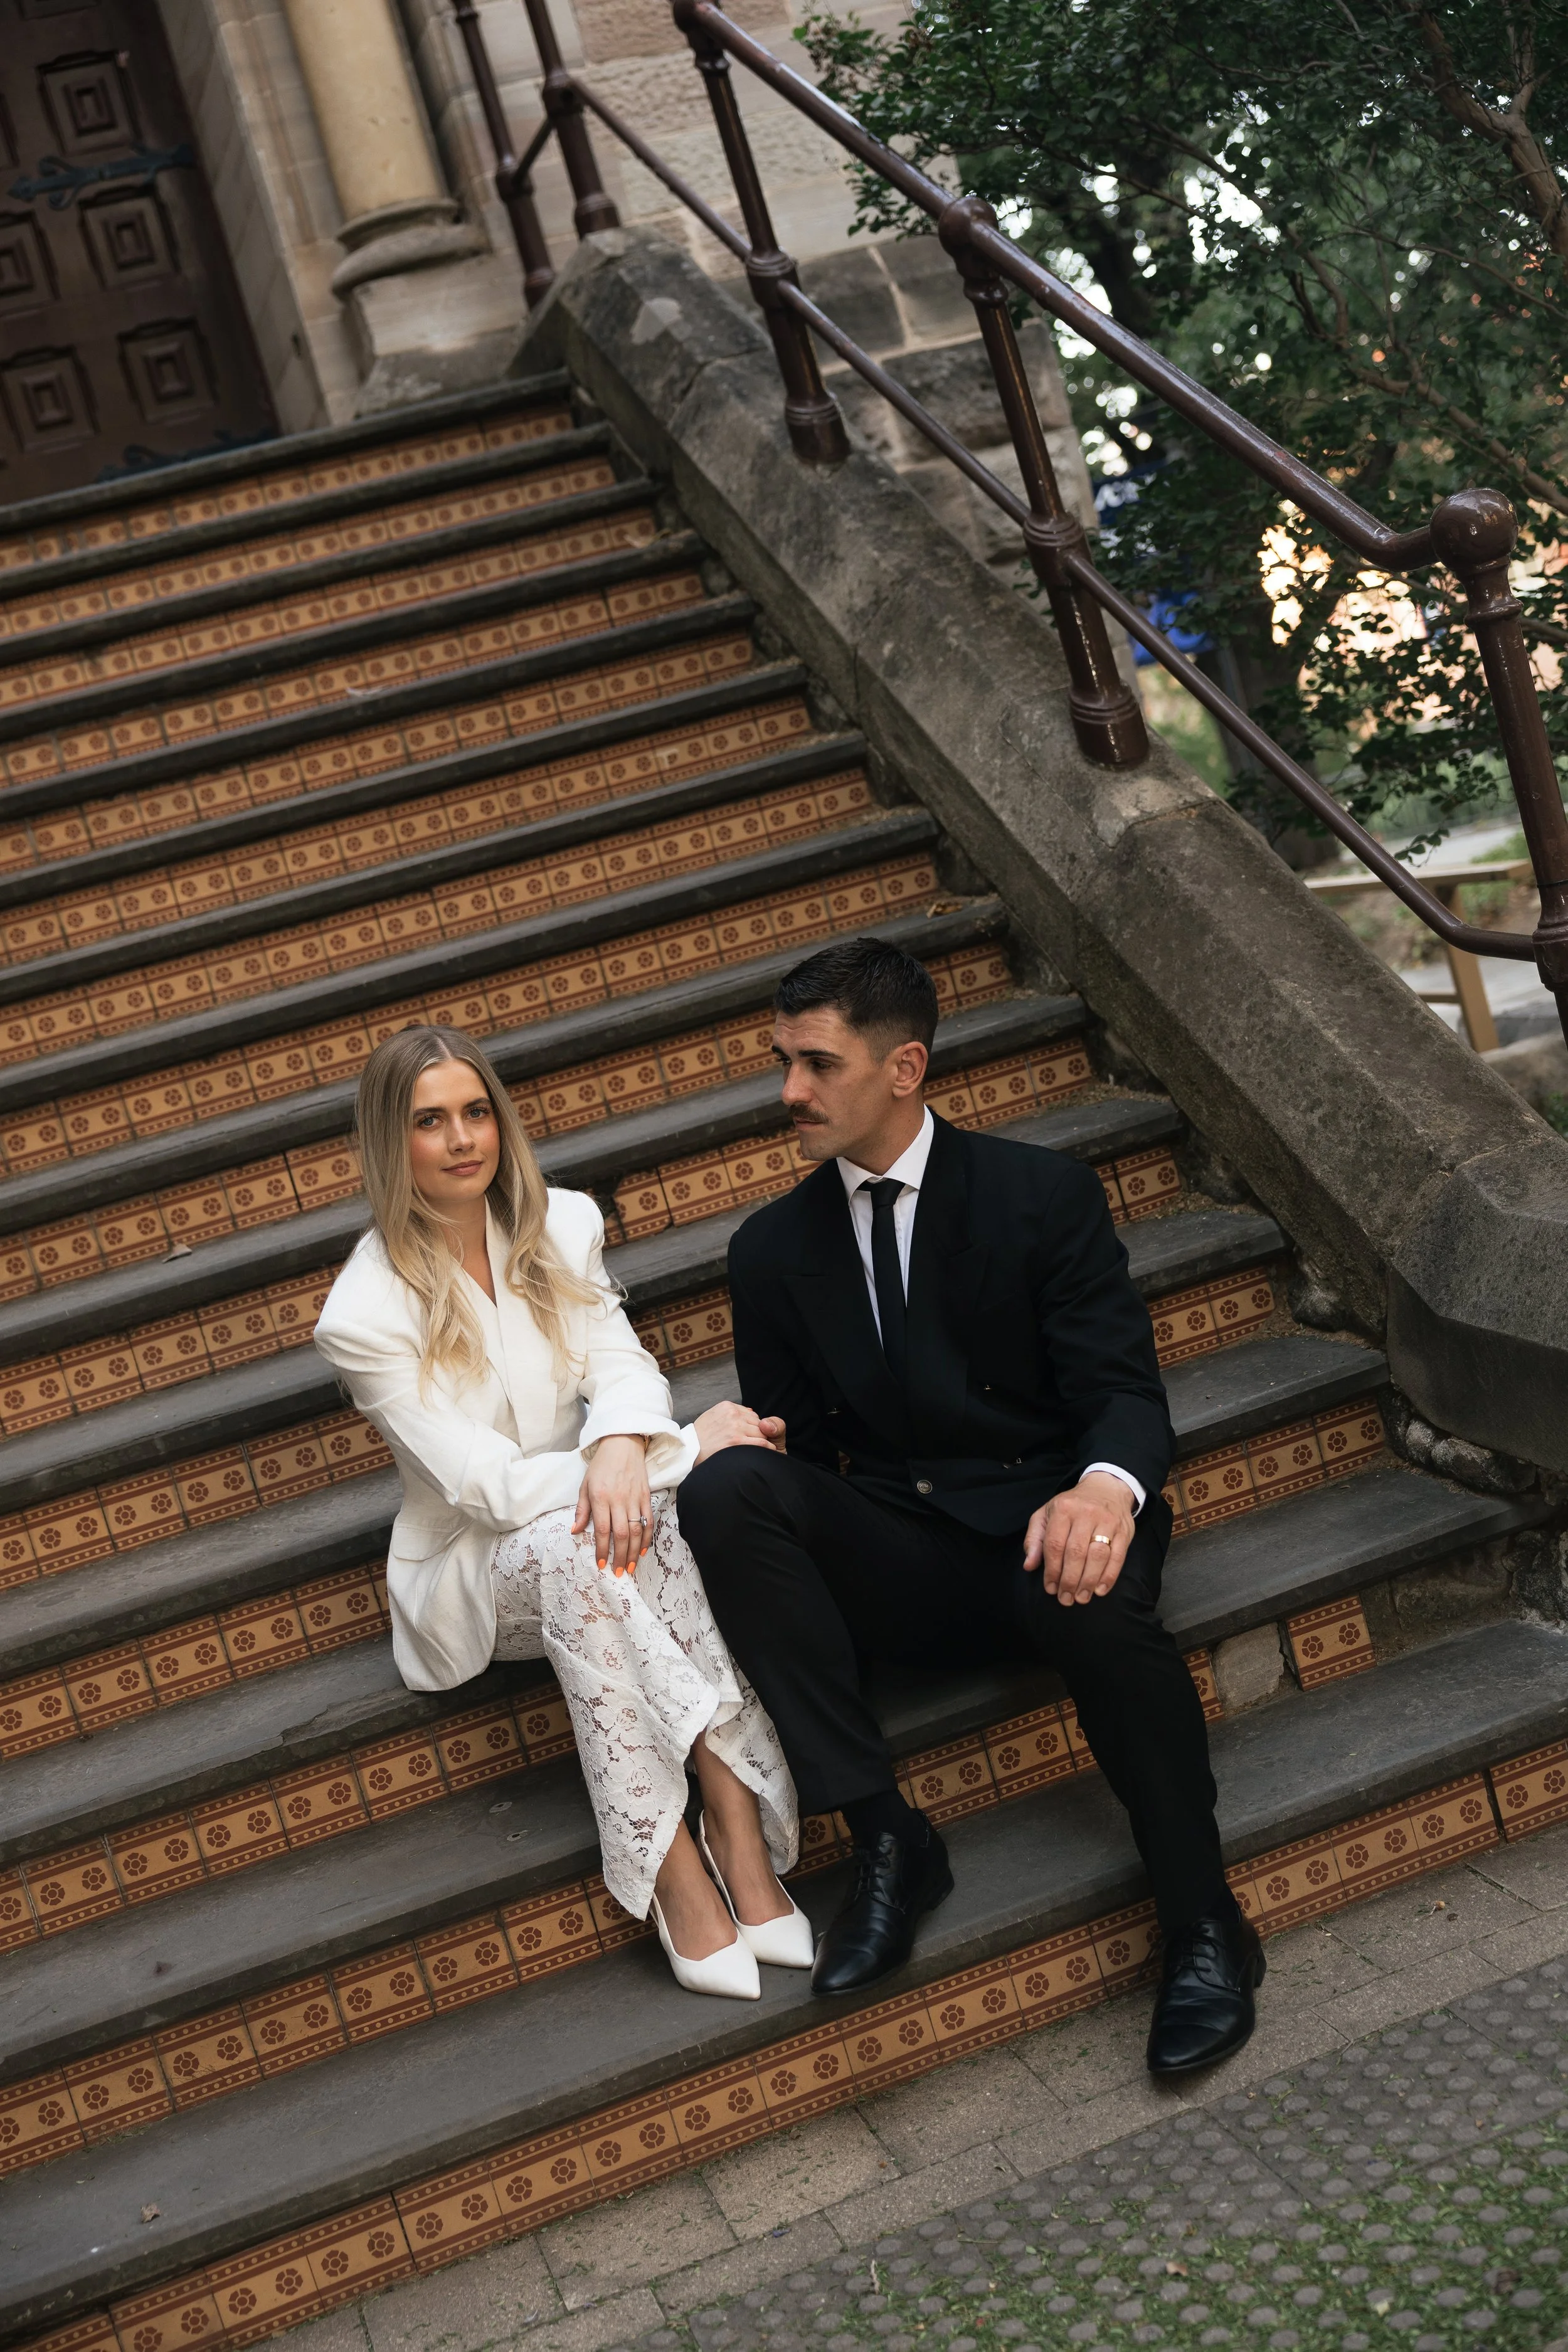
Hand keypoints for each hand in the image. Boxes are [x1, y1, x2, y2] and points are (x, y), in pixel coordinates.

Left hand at [573, 1433, 650, 1574]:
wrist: (623, 1443)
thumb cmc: (600, 1466)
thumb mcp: (585, 1486)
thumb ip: (582, 1510)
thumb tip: (575, 1532)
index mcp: (600, 1497)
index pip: (603, 1529)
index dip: (603, 1550)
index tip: (601, 1565)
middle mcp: (618, 1499)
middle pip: (621, 1533)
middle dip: (619, 1556)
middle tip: (617, 1573)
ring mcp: (634, 1498)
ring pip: (637, 1530)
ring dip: (633, 1551)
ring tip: (630, 1567)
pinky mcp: (646, 1496)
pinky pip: (649, 1520)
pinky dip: (647, 1537)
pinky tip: (642, 1550)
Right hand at [693, 1400, 785, 1463]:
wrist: (688, 1452)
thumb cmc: (699, 1439)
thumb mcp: (712, 1417)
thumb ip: (730, 1414)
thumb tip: (750, 1411)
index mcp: (727, 1406)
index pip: (751, 1415)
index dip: (751, 1427)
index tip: (748, 1436)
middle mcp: (733, 1414)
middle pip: (758, 1423)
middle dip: (757, 1434)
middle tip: (750, 1445)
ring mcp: (736, 1427)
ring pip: (762, 1433)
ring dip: (761, 1442)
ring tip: (754, 1451)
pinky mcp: (737, 1441)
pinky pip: (763, 1443)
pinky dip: (767, 1448)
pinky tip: (765, 1454)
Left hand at [1023, 1471, 1134, 1604]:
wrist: (1106, 1487)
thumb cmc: (1072, 1506)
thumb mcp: (1046, 1514)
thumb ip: (1035, 1539)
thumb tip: (1029, 1565)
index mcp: (1063, 1509)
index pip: (1055, 1544)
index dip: (1051, 1570)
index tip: (1050, 1588)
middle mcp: (1086, 1513)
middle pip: (1076, 1553)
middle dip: (1069, 1580)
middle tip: (1065, 1598)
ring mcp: (1107, 1521)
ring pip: (1097, 1556)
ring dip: (1088, 1582)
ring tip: (1081, 1597)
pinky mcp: (1124, 1530)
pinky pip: (1117, 1557)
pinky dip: (1108, 1577)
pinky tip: (1099, 1590)